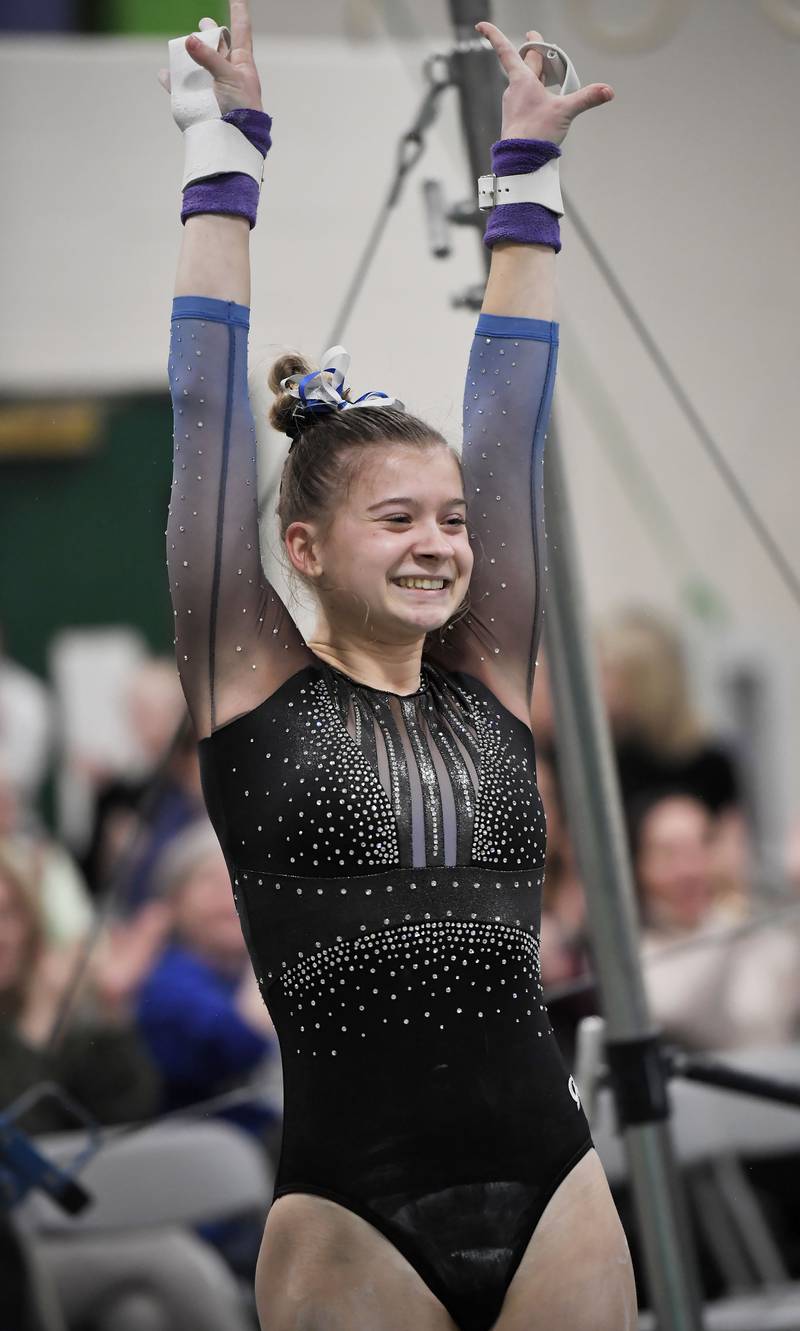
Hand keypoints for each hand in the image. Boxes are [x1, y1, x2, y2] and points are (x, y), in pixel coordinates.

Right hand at [157, 1, 262, 114]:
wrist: (233, 140)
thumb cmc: (241, 108)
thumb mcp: (228, 77)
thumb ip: (209, 58)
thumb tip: (189, 40)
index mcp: (241, 63)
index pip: (241, 30)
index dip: (238, 12)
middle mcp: (227, 71)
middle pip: (218, 45)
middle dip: (211, 32)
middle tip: (204, 22)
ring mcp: (212, 85)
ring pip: (198, 63)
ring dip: (189, 53)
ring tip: (182, 45)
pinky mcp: (198, 101)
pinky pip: (181, 87)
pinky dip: (172, 80)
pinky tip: (165, 74)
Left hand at [476, 22, 612, 144]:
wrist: (520, 159)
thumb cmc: (536, 133)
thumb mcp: (565, 112)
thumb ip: (586, 98)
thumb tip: (608, 91)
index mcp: (522, 79)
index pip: (506, 51)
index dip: (493, 35)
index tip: (481, 25)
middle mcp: (515, 88)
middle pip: (526, 62)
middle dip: (533, 50)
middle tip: (536, 39)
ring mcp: (514, 102)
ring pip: (525, 80)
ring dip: (536, 72)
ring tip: (546, 70)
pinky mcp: (517, 115)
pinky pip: (526, 96)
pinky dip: (535, 91)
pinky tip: (542, 97)